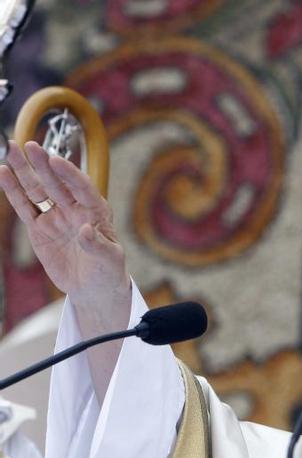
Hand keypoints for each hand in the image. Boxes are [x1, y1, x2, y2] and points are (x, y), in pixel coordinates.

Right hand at [0, 141, 128, 306]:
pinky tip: (4, 172)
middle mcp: (74, 209)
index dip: (70, 174)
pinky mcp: (39, 228)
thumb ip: (97, 244)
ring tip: (10, 149)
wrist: (93, 287)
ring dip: (24, 171)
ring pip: (37, 189)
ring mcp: (55, 216)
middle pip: (56, 182)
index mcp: (96, 211)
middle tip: (29, 145)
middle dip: (42, 164)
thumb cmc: (108, 270)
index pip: (82, 187)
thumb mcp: (109, 259)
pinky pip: (24, 206)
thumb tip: (86, 230)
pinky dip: (13, 190)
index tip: (57, 160)